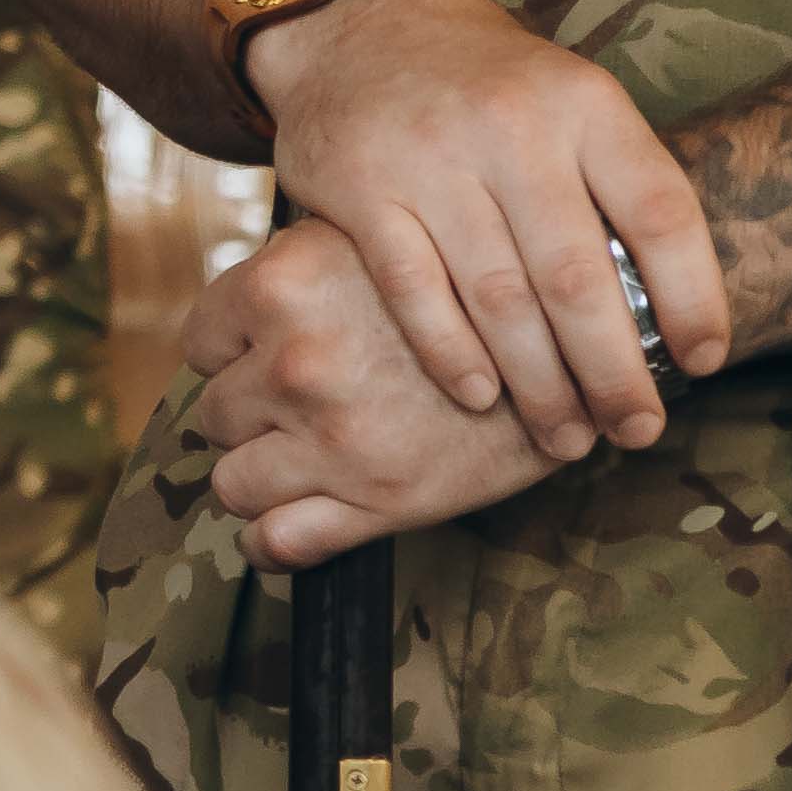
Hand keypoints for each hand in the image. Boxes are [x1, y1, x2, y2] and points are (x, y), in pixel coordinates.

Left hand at [183, 211, 581, 565]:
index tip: (268, 360)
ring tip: (308, 462)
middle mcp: (296, 362)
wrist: (589, 340)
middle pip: (216, 413)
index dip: (234, 355)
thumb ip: (306, 276)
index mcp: (285, 287)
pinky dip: (273, 541)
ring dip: (264, 476)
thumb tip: (252, 308)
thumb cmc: (483, 289)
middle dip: (254, 416)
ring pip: (233, 480)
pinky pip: (275, 541)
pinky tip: (291, 527)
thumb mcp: (381, 249)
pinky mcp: (376, 503)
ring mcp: (330, 437)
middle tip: (305, 411)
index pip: (202, 341)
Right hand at [242, 0, 721, 460]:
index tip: (703, 364)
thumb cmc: (489, 91)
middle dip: (614, 371)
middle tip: (637, 430)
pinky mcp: (358, 189)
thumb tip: (676, 315)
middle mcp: (512, 127)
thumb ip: (614, 188)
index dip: (694, 298)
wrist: (358, 28)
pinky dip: (450, 353)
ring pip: (498, 297)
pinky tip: (480, 398)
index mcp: (585, 104)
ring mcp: (430, 159)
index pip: (662, 213)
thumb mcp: (569, 103)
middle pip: (578, 277)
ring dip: (538, 383)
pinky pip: (412, 291)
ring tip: (566, 437)